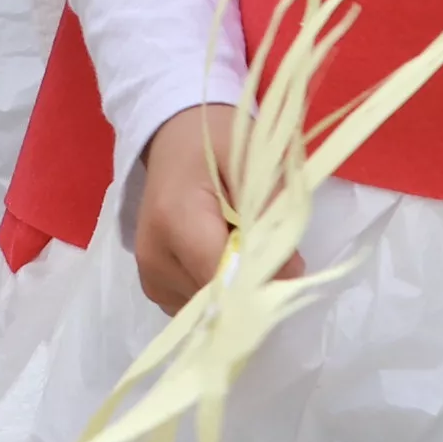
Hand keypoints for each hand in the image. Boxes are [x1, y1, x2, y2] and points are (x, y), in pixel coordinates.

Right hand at [135, 102, 283, 314]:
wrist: (174, 135)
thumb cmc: (217, 141)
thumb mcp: (254, 161)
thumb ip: (272, 214)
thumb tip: (291, 273)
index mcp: (176, 220)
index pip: (224, 277)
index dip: (262, 280)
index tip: (289, 266)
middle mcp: (155, 258)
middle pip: (219, 298)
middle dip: (253, 282)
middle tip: (270, 247)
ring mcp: (151, 277)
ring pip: (212, 306)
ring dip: (236, 285)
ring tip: (238, 241)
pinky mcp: (155, 286)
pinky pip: (198, 303)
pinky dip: (218, 287)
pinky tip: (221, 254)